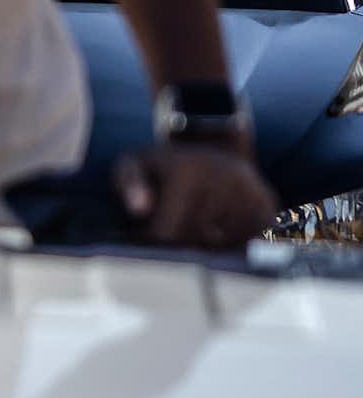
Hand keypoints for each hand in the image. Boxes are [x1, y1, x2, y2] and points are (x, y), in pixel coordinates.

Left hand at [115, 141, 275, 248]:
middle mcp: (227, 178)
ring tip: (197, 224)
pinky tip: (219, 228)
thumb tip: (140, 208)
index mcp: (189, 170)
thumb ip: (129, 183)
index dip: (154, 240)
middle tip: (172, 231)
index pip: (169, 233)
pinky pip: (247, 244)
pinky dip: (231, 244)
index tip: (148, 233)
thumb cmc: (161, 167)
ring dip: (208, 246)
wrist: (205, 149)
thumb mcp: (134, 166)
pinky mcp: (268, 205)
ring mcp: (252, 192)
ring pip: (224, 247)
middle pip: (198, 243)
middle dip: (181, 244)